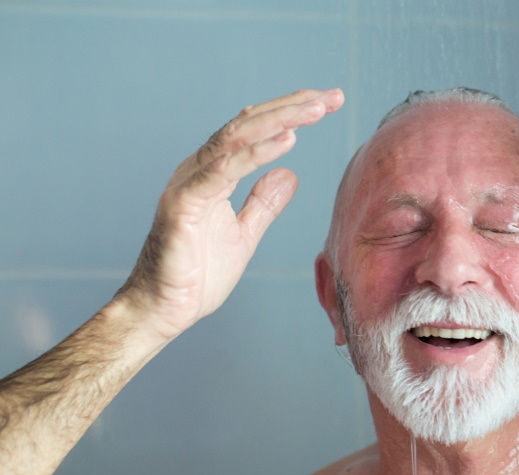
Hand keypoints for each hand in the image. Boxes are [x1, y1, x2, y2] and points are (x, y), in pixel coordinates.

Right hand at [118, 88, 344, 339]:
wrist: (163, 309)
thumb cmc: (196, 275)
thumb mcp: (244, 234)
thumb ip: (263, 203)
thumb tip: (288, 174)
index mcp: (213, 173)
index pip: (255, 131)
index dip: (290, 113)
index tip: (326, 103)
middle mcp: (200, 169)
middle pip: (249, 124)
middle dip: (292, 107)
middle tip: (330, 96)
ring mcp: (190, 183)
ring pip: (237, 137)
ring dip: (279, 120)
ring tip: (315, 109)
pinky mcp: (185, 203)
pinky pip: (224, 170)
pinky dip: (256, 153)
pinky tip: (287, 140)